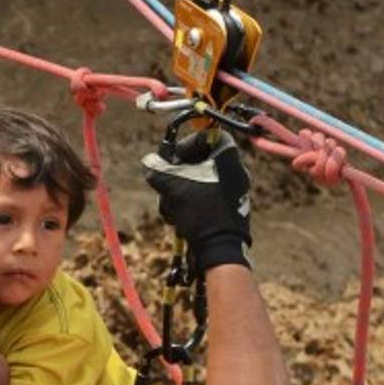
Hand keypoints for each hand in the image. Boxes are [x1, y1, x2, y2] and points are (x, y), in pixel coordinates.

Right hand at [141, 131, 251, 274]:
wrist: (220, 249)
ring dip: (177, 193)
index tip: (171, 160)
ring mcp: (233, 190)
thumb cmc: (201, 211)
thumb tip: (149, 162)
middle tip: (166, 187)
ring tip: (170, 208)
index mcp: (228, 156)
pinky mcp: (229, 208)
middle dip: (175, 175)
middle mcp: (234, 169)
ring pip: (197, 181)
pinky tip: (178, 219)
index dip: (184, 145)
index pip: (204, 136)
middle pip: (197, 161)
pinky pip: (204, 197)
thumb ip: (156, 168)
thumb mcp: (172, 185)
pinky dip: (188, 205)